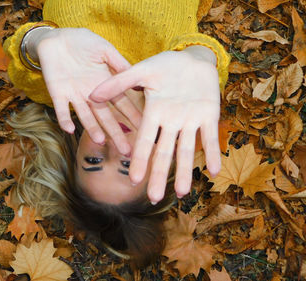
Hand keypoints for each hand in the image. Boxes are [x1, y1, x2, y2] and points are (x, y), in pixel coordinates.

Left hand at [31, 28, 140, 154]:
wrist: (56, 38)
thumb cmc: (82, 42)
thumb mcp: (104, 49)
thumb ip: (118, 62)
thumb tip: (135, 74)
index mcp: (104, 84)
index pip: (121, 103)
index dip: (131, 116)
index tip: (143, 129)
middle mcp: (91, 94)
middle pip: (105, 116)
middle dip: (115, 132)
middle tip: (125, 150)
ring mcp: (74, 95)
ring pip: (85, 116)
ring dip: (92, 128)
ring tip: (100, 141)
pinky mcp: (57, 92)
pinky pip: (61, 108)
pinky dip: (64, 118)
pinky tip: (70, 129)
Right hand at [90, 47, 220, 202]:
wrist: (193, 58)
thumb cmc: (165, 65)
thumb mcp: (141, 71)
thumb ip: (119, 83)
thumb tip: (92, 95)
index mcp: (154, 113)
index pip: (144, 141)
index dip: (139, 160)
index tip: (134, 180)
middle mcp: (171, 122)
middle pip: (164, 153)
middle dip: (159, 175)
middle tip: (155, 198)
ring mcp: (190, 120)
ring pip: (186, 149)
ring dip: (185, 171)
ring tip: (183, 193)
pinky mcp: (210, 115)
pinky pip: (210, 136)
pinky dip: (211, 152)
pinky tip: (213, 170)